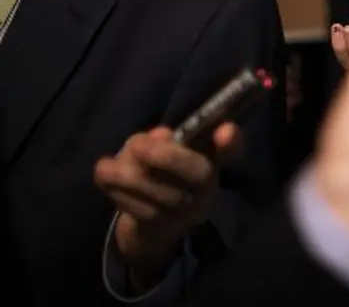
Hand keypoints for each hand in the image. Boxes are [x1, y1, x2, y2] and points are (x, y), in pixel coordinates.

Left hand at [94, 124, 239, 287]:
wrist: (150, 225)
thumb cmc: (156, 173)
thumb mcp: (157, 150)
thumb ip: (158, 139)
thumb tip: (158, 137)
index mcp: (211, 160)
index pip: (232, 149)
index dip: (233, 141)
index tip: (225, 130)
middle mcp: (207, 187)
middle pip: (200, 173)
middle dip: (169, 157)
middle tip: (138, 145)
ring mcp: (189, 212)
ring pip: (167, 196)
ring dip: (131, 178)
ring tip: (104, 166)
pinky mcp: (166, 229)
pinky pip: (145, 212)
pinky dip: (120, 194)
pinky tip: (105, 179)